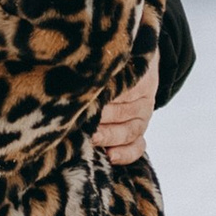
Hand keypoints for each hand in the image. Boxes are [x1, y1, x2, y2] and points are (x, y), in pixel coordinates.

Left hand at [93, 51, 160, 167]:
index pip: (123, 88)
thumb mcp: (113, 59)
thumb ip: (98, 67)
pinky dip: (126, 154)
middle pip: (123, 112)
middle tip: (84, 122)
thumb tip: (74, 71)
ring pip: (129, 131)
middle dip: (102, 118)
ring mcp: (142, 117)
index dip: (103, 95)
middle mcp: (142, 98)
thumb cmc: (112, 61)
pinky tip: (111, 157)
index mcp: (137, 75)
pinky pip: (138, 146)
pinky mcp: (139, 132)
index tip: (85, 101)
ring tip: (92, 139)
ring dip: (109, 136)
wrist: (136, 63)